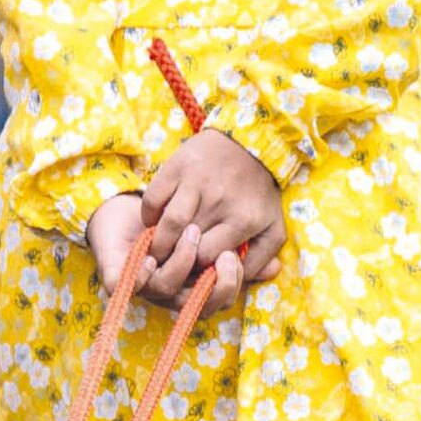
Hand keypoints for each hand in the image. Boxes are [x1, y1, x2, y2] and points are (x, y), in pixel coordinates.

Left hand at [94, 186, 254, 313]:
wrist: (121, 213)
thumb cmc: (172, 222)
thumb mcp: (213, 228)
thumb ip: (241, 249)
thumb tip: (275, 268)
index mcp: (196, 287)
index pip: (219, 300)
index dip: (230, 285)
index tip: (237, 259)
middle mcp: (173, 294)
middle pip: (199, 307)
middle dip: (215, 283)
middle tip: (223, 254)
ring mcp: (146, 289)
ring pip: (167, 291)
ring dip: (180, 265)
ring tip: (190, 233)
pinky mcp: (118, 279)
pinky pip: (131, 285)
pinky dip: (142, 274)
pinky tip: (150, 257)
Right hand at [141, 131, 284, 308]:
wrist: (249, 141)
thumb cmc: (259, 191)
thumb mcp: (273, 226)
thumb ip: (262, 258)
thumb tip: (246, 280)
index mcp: (244, 220)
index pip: (209, 258)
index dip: (196, 269)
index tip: (192, 269)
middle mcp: (221, 202)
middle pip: (188, 246)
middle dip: (175, 259)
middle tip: (169, 265)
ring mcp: (197, 183)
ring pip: (169, 226)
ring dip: (158, 243)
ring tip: (156, 250)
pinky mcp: (178, 167)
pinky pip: (153, 200)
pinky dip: (147, 216)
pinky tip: (154, 222)